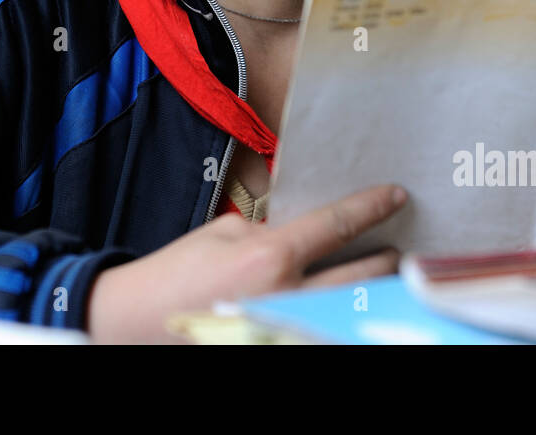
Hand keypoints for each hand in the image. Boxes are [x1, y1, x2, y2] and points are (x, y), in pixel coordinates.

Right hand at [86, 183, 407, 343]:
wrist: (138, 321)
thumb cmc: (177, 272)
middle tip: (396, 243)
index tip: (395, 195)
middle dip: (384, 257)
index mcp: (270, 256)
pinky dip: (339, 310)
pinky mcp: (278, 340)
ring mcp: (285, 324)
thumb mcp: (224, 232)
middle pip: (363, 275)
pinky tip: (346, 299)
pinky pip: (323, 322)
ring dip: (371, 287)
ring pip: (352, 306)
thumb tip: (307, 230)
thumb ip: (271, 229)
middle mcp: (286, 295)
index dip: (371, 206)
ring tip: (381, 272)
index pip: (337, 224)